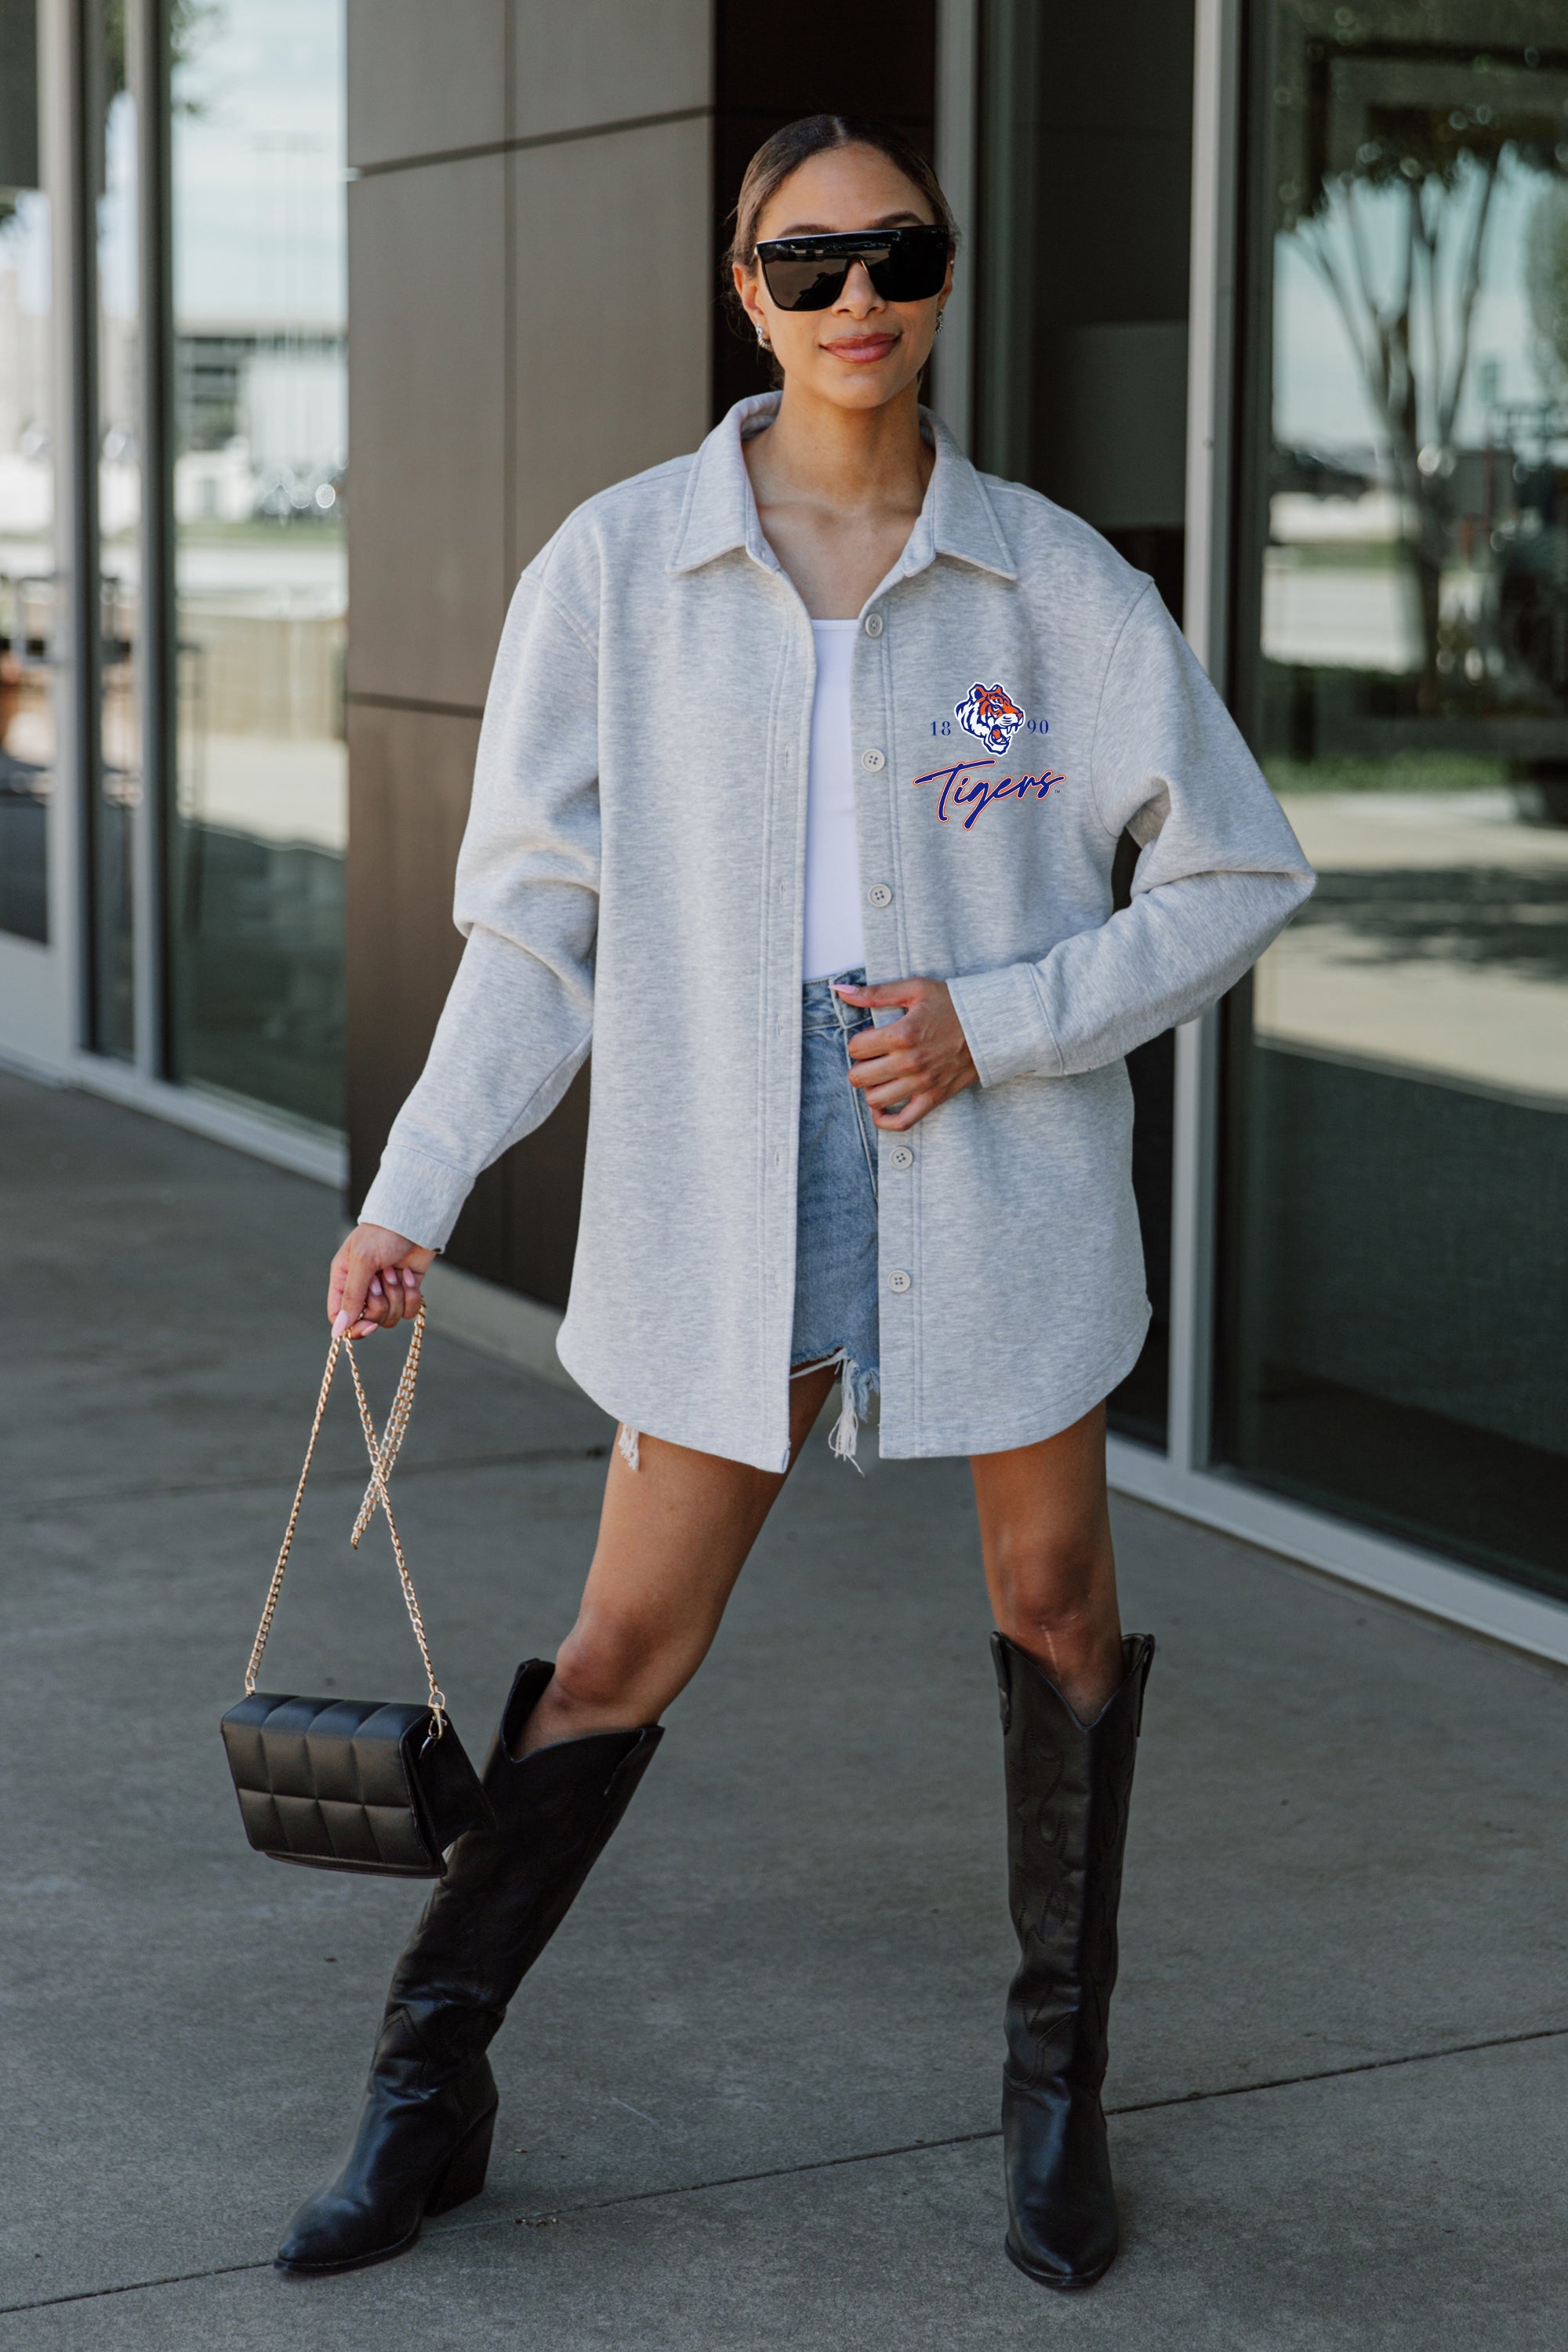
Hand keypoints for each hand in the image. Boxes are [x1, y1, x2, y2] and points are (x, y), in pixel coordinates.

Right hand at [328, 1225, 435, 1338]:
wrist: (413, 1219)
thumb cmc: (382, 1233)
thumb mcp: (362, 1262)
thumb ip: (351, 1297)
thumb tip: (338, 1330)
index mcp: (343, 1280)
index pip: (340, 1317)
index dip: (354, 1327)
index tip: (370, 1325)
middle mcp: (363, 1289)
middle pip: (369, 1320)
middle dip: (381, 1302)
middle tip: (382, 1278)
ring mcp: (386, 1291)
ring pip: (390, 1318)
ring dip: (397, 1295)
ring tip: (395, 1271)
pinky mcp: (407, 1291)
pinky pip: (409, 1311)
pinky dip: (412, 1295)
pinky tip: (409, 1274)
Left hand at [836, 976, 977, 1129]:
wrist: (990, 1025)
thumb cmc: (953, 1004)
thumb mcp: (915, 989)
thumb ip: (876, 993)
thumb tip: (841, 990)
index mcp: (902, 1035)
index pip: (856, 1047)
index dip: (858, 1042)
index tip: (871, 1038)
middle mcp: (909, 1063)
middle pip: (859, 1077)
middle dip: (860, 1065)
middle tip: (873, 1057)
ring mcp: (922, 1084)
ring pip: (875, 1099)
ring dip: (871, 1088)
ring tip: (880, 1076)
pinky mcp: (934, 1098)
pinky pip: (903, 1122)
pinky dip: (886, 1120)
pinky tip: (881, 1108)